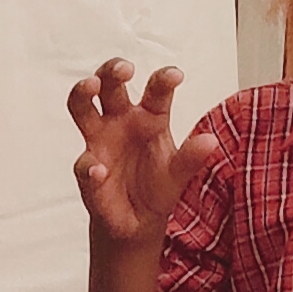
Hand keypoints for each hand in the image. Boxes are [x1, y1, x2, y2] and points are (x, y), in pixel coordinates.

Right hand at [68, 59, 216, 246]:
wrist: (138, 222)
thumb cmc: (158, 187)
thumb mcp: (179, 175)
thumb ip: (190, 158)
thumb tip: (210, 141)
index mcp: (150, 117)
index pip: (155, 89)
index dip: (163, 79)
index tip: (175, 76)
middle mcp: (121, 121)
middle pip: (111, 85)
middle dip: (113, 70)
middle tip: (125, 69)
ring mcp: (99, 142)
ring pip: (82, 107)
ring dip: (83, 93)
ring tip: (91, 85)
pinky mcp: (88, 170)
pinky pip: (84, 164)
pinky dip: (90, 167)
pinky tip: (99, 172)